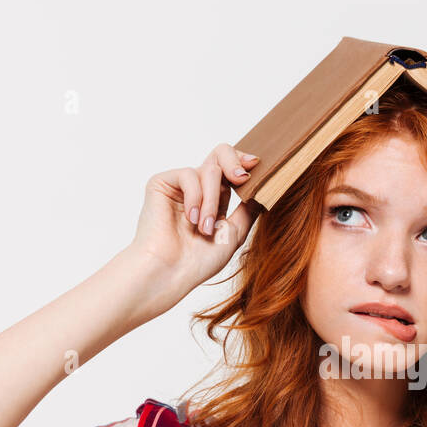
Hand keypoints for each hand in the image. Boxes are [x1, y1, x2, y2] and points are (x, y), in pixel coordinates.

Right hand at [126, 143, 262, 297]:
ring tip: (204, 228)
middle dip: (234, 163)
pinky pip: (188, 175)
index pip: (232, 169)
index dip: (244, 162)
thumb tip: (265, 188)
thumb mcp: (234, 233)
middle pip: (220, 153)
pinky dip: (195, 198)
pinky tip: (190, 219)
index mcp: (216, 199)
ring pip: (209, 170)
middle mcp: (199, 188)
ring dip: (212, 202)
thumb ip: (248, 209)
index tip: (256, 165)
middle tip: (241, 178)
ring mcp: (180, 185)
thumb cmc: (199, 261)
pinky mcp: (161, 183)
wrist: (171, 273)